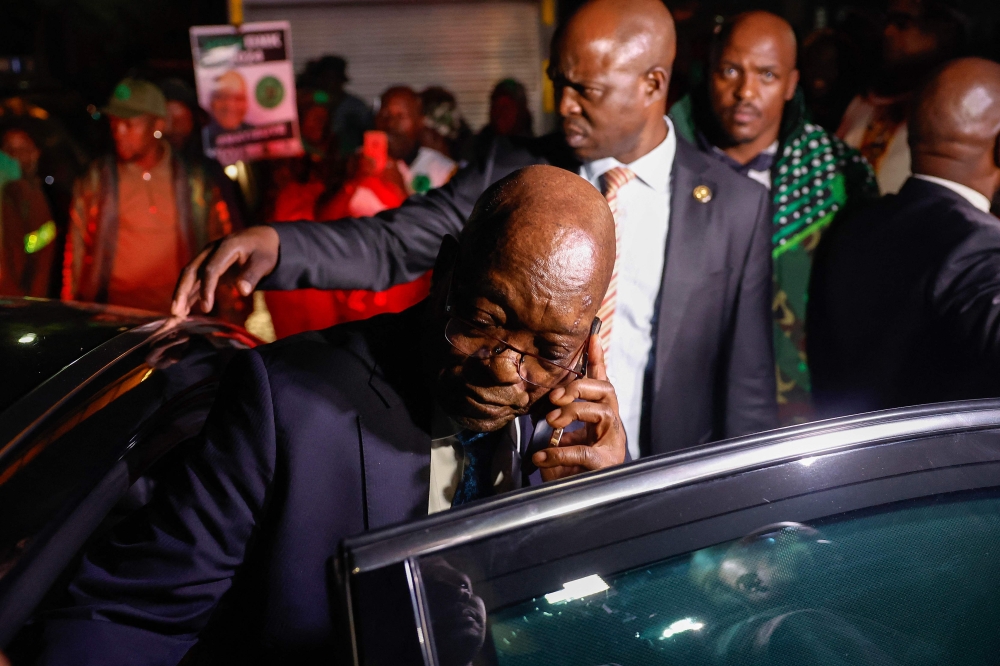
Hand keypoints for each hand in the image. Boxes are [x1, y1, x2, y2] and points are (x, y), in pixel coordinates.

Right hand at [169, 226, 279, 320]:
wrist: (262, 238)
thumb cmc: (264, 251)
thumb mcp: (264, 261)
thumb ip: (253, 275)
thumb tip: (243, 291)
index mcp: (227, 246)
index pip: (211, 269)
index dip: (207, 289)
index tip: (206, 308)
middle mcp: (212, 250)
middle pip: (192, 270)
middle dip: (182, 291)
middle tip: (176, 312)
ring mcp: (208, 257)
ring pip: (190, 275)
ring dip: (182, 294)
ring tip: (177, 315)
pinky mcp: (208, 266)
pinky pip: (196, 280)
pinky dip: (189, 294)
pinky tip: (184, 309)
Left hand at [532, 335, 625, 480]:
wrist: (586, 505)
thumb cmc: (575, 472)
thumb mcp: (565, 441)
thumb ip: (562, 423)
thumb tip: (547, 402)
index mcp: (601, 417)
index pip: (601, 383)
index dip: (598, 359)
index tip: (593, 335)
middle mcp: (612, 426)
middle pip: (606, 390)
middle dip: (579, 386)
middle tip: (554, 396)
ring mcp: (612, 443)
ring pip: (601, 412)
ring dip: (572, 412)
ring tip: (550, 422)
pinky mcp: (606, 464)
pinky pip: (583, 451)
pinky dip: (558, 453)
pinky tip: (541, 458)